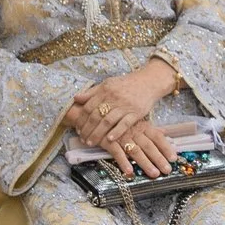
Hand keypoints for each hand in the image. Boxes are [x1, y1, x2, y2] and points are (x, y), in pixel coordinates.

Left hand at [68, 62, 180, 176]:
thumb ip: (92, 92)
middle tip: (82, 139)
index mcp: (105, 90)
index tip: (77, 128)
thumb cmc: (126, 84)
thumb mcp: (108, 83)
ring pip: (108, 121)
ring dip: (98, 133)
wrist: (148, 81)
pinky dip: (116, 132)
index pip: (89, 107)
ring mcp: (125, 105)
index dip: (81, 119)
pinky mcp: (136, 112)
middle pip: (96, 116)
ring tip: (91, 142)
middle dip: (87, 129)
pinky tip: (109, 139)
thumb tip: (76, 98)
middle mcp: (114, 97)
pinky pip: (125, 124)